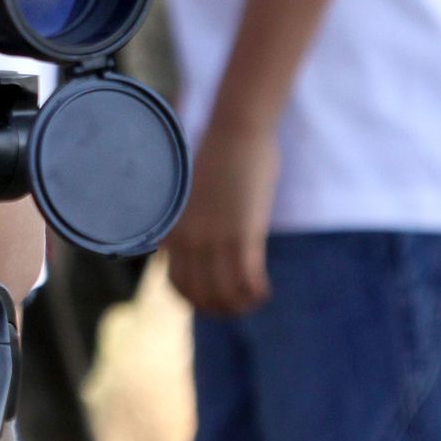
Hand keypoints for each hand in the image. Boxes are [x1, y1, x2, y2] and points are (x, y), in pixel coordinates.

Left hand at [166, 117, 278, 315]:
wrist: (235, 131)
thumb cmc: (219, 158)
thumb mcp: (191, 198)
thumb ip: (190, 224)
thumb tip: (197, 244)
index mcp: (174, 232)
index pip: (178, 286)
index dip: (197, 302)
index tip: (216, 302)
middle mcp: (190, 241)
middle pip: (202, 297)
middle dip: (222, 309)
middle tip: (242, 306)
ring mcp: (215, 239)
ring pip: (226, 294)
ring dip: (243, 305)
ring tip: (256, 299)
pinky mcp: (243, 234)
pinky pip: (248, 280)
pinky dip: (258, 292)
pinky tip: (266, 290)